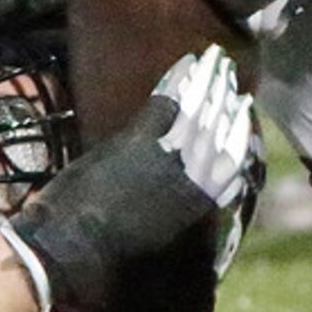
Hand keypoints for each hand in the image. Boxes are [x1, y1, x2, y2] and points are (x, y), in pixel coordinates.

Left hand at [5, 47, 261, 311]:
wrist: (69, 251)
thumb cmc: (105, 251)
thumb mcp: (154, 233)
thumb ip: (178, 206)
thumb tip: (190, 189)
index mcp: (195, 204)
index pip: (230, 161)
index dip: (239, 132)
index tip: (243, 110)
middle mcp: (189, 178)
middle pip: (217, 129)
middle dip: (226, 98)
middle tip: (231, 73)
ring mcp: (166, 158)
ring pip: (197, 112)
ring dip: (209, 82)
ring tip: (217, 60)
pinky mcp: (138, 143)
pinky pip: (167, 103)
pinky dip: (178, 80)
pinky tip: (188, 63)